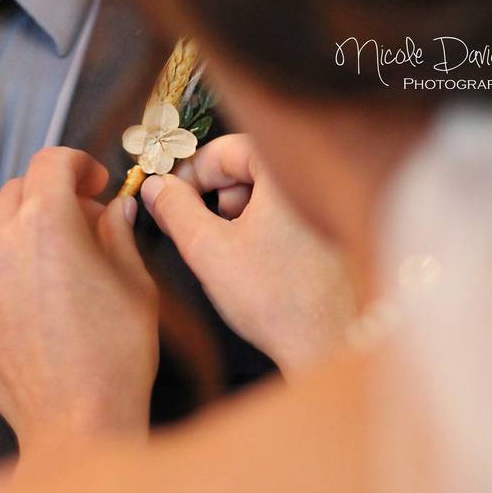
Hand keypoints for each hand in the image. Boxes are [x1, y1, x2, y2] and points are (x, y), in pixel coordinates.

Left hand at [0, 148, 158, 457]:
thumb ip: (119, 233)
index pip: (52, 162)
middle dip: (51, 195)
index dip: (78, 164)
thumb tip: (114, 207)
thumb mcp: (135, 285)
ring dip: (7, 217)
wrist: (77, 421)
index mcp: (49, 223)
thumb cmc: (115, 357)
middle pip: (18, 188)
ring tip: (32, 243)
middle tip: (79, 224)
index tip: (94, 183)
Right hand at [141, 134, 355, 373]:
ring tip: (228, 247)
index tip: (170, 195)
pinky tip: (256, 258)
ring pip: (268, 188)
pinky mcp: (336, 228)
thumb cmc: (277, 300)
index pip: (227, 147)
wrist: (332, 346)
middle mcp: (318, 176)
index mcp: (289, 169)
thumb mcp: (208, 250)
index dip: (191, 171)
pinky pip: (290, 207)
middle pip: (249, 164)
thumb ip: (175, 209)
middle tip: (196, 224)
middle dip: (215, 193)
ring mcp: (332, 203)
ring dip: (238, 209)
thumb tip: (155, 186)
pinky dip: (264, 223)